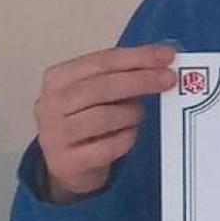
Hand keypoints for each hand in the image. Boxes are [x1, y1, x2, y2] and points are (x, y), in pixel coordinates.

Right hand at [33, 44, 177, 201]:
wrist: (64, 164)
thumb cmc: (84, 120)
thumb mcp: (94, 93)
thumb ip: (120, 76)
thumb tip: (161, 64)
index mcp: (58, 78)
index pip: (102, 61)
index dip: (137, 57)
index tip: (166, 55)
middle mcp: (51, 104)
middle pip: (102, 86)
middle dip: (140, 80)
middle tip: (168, 80)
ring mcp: (56, 135)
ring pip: (104, 117)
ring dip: (131, 113)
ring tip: (138, 114)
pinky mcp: (68, 162)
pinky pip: (108, 147)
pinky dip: (126, 138)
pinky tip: (129, 134)